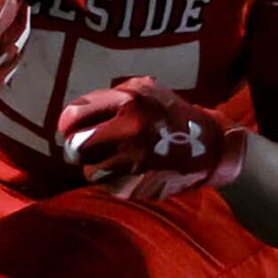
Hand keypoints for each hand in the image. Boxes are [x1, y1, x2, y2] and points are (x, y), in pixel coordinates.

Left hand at [57, 76, 249, 199]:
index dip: (68, 126)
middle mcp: (130, 130)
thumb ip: (109, 98)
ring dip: (98, 166)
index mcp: (128, 102)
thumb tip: (74, 118)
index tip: (73, 130)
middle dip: (78, 148)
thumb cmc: (170, 116)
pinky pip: (109, 186)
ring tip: (117, 160)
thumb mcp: (144, 91)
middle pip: (75, 147)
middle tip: (87, 148)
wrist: (210, 147)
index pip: (73, 116)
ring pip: (90, 171)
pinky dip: (116, 181)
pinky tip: (132, 172)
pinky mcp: (139, 186)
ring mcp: (135, 160)